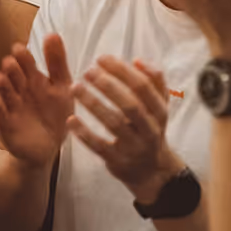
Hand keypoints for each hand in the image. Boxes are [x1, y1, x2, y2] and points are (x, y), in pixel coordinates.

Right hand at [0, 35, 74, 167]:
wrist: (48, 147)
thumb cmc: (55, 113)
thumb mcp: (62, 87)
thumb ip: (57, 62)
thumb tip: (53, 33)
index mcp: (33, 79)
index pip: (25, 64)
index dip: (22, 56)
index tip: (19, 47)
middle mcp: (19, 91)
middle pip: (13, 77)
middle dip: (11, 70)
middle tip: (10, 61)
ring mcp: (11, 108)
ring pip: (4, 95)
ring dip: (2, 87)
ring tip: (1, 78)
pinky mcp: (7, 127)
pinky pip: (1, 119)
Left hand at [68, 57, 185, 204]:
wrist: (152, 171)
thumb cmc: (149, 129)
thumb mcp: (159, 107)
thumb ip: (154, 82)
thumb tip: (138, 60)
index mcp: (160, 112)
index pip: (144, 87)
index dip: (122, 71)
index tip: (102, 59)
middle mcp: (150, 130)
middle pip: (130, 104)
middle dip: (108, 85)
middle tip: (88, 71)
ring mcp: (134, 147)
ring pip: (114, 123)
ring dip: (93, 104)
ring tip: (75, 87)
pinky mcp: (118, 162)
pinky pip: (100, 147)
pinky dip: (85, 133)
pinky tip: (71, 119)